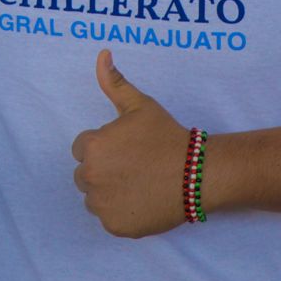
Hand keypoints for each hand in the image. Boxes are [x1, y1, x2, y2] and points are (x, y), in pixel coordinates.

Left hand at [70, 50, 191, 237]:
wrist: (198, 174)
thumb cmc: (167, 136)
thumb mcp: (140, 106)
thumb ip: (114, 82)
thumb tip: (102, 53)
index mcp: (92, 148)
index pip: (82, 148)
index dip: (105, 147)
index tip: (127, 149)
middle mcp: (90, 177)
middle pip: (85, 174)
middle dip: (103, 170)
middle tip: (134, 167)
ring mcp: (102, 205)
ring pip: (94, 198)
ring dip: (108, 192)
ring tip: (138, 184)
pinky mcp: (115, 227)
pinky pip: (108, 218)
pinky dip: (121, 213)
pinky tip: (142, 201)